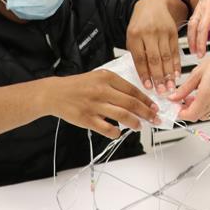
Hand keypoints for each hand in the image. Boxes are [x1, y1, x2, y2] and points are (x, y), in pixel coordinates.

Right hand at [44, 69, 158, 138]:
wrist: (55, 93)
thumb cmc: (78, 85)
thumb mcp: (98, 76)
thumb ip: (116, 85)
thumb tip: (136, 97)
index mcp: (107, 78)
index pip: (132, 89)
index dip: (146, 99)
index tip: (154, 106)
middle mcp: (102, 90)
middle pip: (131, 103)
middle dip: (146, 112)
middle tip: (154, 118)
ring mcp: (94, 105)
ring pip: (122, 116)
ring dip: (135, 123)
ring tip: (140, 126)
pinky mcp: (87, 119)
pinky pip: (106, 128)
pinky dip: (116, 132)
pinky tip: (119, 132)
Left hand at [127, 0, 183, 93]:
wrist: (153, 4)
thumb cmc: (140, 23)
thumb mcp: (132, 36)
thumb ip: (137, 53)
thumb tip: (144, 75)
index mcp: (135, 35)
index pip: (139, 58)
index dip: (144, 74)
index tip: (148, 87)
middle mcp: (149, 33)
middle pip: (154, 59)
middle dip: (158, 77)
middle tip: (161, 91)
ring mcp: (162, 32)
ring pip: (166, 56)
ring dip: (168, 74)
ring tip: (169, 86)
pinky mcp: (173, 32)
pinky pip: (175, 51)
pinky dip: (176, 64)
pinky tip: (176, 74)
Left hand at [170, 41, 209, 121]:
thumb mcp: (198, 72)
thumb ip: (184, 88)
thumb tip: (173, 97)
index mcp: (207, 94)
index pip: (190, 115)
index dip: (180, 113)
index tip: (174, 107)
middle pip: (196, 116)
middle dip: (186, 110)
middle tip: (181, 100)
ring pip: (204, 115)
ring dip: (195, 109)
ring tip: (192, 96)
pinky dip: (204, 107)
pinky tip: (202, 95)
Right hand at [189, 0, 209, 57]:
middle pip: (203, 28)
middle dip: (201, 43)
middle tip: (202, 55)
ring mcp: (201, 9)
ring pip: (194, 26)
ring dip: (193, 40)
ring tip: (194, 52)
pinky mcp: (196, 10)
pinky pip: (191, 23)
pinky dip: (190, 34)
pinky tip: (191, 44)